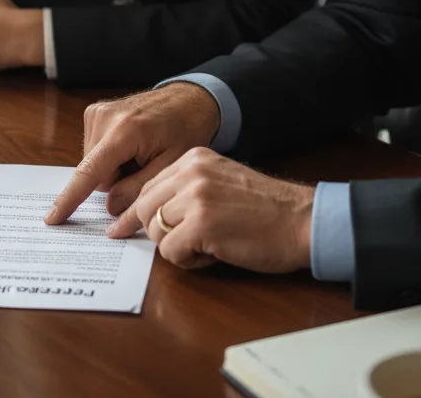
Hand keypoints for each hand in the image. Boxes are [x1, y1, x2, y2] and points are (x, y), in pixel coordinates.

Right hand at [44, 83, 221, 223]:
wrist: (188, 99)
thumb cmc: (185, 129)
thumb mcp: (170, 167)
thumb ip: (138, 190)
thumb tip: (109, 207)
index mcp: (124, 131)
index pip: (90, 172)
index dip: (70, 198)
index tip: (52, 218)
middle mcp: (104, 117)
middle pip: (94, 173)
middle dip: (117, 179)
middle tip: (145, 165)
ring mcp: (97, 112)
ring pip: (93, 164)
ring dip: (115, 168)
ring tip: (141, 153)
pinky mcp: (95, 112)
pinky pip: (95, 150)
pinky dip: (112, 156)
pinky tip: (132, 145)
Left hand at [106, 147, 313, 273]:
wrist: (302, 220)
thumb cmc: (266, 209)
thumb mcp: (220, 182)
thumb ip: (187, 189)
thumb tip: (149, 213)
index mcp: (193, 158)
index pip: (149, 186)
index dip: (137, 212)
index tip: (118, 226)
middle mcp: (190, 171)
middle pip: (145, 208)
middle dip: (156, 232)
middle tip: (180, 245)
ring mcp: (195, 196)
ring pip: (154, 230)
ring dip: (176, 247)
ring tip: (207, 246)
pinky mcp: (202, 224)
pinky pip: (171, 251)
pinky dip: (189, 261)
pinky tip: (214, 254)